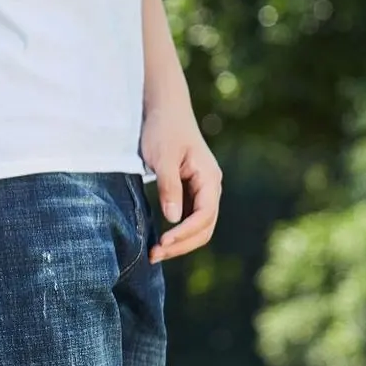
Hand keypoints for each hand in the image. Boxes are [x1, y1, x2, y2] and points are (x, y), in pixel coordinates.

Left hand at [141, 104, 222, 263]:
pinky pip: (189, 219)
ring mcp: (202, 190)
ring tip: (154, 254)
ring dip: (179, 243)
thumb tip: (174, 219)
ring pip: (198, 227)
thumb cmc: (163, 129)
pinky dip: (177, 233)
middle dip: (182, 245)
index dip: (185, 234)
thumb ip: (168, 187)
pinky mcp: (190, 192)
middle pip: (204, 227)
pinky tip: (159, 241)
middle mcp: (211, 187)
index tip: (162, 243)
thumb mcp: (162, 157)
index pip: (204, 215)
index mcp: (209, 178)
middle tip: (154, 256)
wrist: (164, 109)